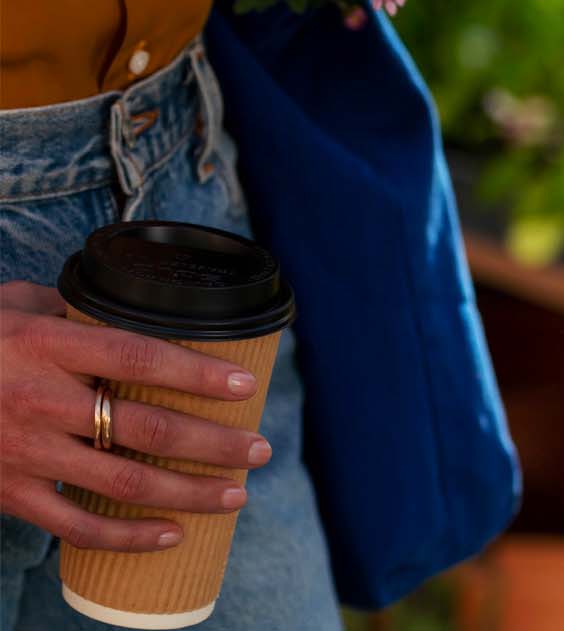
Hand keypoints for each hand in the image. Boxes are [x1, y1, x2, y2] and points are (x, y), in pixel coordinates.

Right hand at [0, 283, 271, 551]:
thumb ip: (73, 308)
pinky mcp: (9, 493)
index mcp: (45, 344)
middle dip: (215, 443)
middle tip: (260, 450)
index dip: (198, 373)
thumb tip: (137, 306)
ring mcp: (23, 452)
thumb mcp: (13, 305)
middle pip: (146, 428)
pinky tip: (172, 535)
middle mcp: (39, 400)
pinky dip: (129, 536)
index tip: (246, 384)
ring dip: (190, 492)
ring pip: (124, 482)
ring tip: (236, 495)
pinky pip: (78, 526)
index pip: (139, 358)